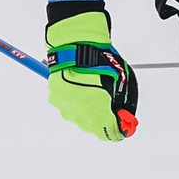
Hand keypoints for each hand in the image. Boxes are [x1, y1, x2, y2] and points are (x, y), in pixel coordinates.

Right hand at [44, 9, 139, 140]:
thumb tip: (123, 113)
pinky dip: (73, 100)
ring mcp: (65, 107)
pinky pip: (67, 106)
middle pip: (93, 127)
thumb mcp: (120, 82)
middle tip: (107, 103)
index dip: (117, 130)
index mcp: (96, 111)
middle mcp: (78, 114)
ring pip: (78, 117)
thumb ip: (120, 103)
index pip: (109, 133)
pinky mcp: (55, 99)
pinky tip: (79, 87)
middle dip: (101, 117)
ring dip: (86, 109)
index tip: (122, 127)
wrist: (76, 45)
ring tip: (91, 90)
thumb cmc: (98, 60)